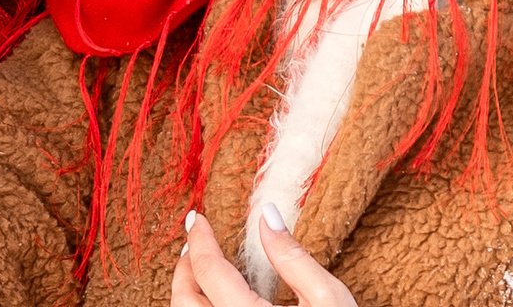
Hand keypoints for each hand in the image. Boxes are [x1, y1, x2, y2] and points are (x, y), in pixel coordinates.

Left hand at [172, 208, 356, 306]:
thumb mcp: (327, 297)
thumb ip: (292, 257)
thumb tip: (267, 214)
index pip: (209, 271)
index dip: (200, 239)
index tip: (198, 219)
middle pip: (184, 301)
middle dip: (185, 266)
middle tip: (196, 241)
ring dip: (186, 292)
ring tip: (199, 269)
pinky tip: (214, 300)